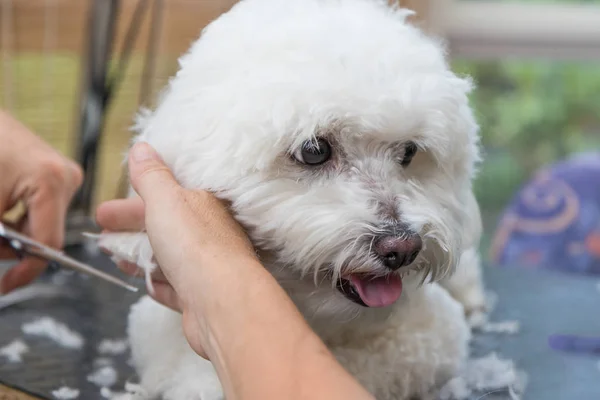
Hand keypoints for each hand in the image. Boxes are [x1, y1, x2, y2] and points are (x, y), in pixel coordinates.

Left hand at [0, 110, 82, 293]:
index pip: (48, 242)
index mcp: (50, 181)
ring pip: (46, 222)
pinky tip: (5, 209)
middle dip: (18, 248)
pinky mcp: (60, 173)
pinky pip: (45, 208)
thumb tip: (5, 259)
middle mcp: (67, 177)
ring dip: (18, 231)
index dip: (26, 271)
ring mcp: (67, 174)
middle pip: (49, 233)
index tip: (6, 286)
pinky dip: (22, 216)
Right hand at [96, 142, 256, 355]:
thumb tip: (142, 148)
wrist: (223, 302)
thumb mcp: (167, 199)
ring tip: (116, 259)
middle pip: (162, 229)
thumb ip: (152, 176)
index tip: (105, 213)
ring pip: (167, 258)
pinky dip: (159, 284)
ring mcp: (205, 268)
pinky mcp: (201, 298)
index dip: (131, 204)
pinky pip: (176, 288)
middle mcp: (207, 235)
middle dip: (129, 231)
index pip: (164, 199)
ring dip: (140, 257)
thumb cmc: (196, 246)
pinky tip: (147, 283)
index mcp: (202, 206)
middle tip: (100, 236)